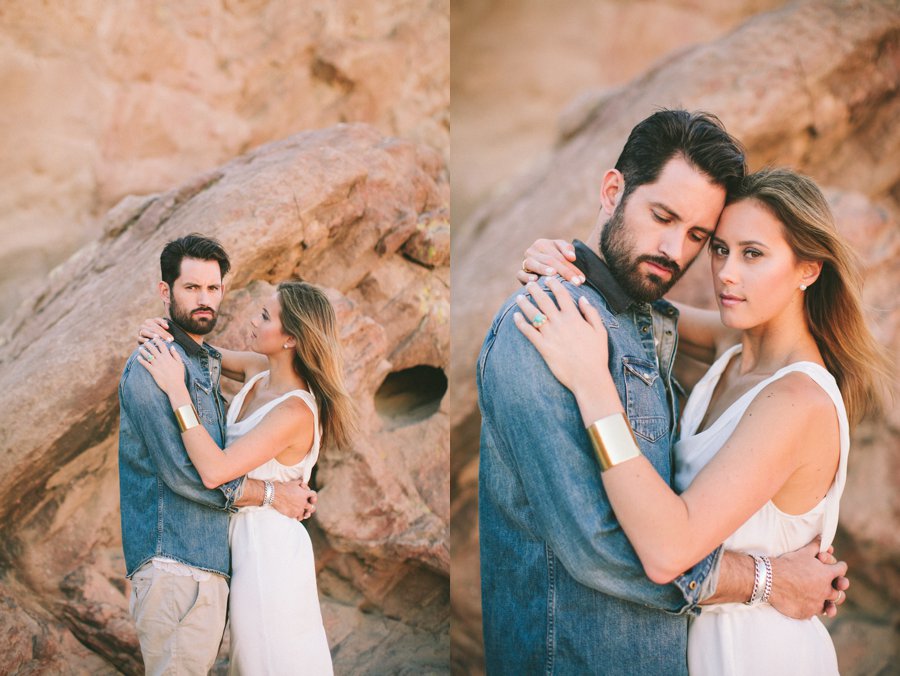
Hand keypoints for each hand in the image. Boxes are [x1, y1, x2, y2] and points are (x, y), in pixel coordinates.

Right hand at [137, 317, 173, 344]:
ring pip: (146, 332)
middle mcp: (144, 325)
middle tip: (169, 340)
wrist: (147, 339)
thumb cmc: (157, 332)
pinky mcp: (138, 338)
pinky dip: (143, 339)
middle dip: (163, 334)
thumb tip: (167, 327)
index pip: (158, 321)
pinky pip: (140, 338)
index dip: (163, 324)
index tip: (168, 328)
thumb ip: (163, 323)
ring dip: (152, 334)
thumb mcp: (160, 326)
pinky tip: (148, 340)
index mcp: (150, 321)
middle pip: (154, 328)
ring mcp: (140, 331)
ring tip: (158, 337)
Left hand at [137, 337, 185, 395]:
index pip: (162, 345)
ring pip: (148, 355)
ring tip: (140, 348)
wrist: (175, 386)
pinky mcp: (153, 371)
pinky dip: (141, 360)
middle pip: (153, 349)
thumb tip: (172, 347)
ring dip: (143, 351)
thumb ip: (176, 354)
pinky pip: (145, 364)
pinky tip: (138, 358)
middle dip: (148, 344)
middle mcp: (161, 359)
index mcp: (168, 356)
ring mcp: (156, 365)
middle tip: (145, 342)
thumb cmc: (179, 375)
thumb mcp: (180, 363)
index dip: (158, 341)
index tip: (155, 339)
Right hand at [272, 480, 316, 519]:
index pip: (314, 495)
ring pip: (306, 514)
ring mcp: (298, 509)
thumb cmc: (283, 487)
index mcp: (305, 494)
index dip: (312, 496)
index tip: (310, 498)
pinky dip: (298, 516)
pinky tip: (296, 515)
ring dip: (304, 513)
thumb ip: (301, 484)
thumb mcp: (294, 483)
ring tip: (302, 513)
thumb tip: (304, 484)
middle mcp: (303, 502)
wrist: (274, 494)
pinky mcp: (293, 514)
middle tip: (307, 507)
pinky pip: (299, 518)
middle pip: (312, 507)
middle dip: (310, 507)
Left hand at [513, 277, 609, 393]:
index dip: (554, 284)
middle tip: (529, 283)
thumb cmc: (597, 355)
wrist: (589, 377)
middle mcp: (560, 323)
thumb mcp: (600, 331)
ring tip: (519, 297)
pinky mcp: (543, 347)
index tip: (549, 279)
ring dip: (525, 303)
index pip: (562, 294)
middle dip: (535, 290)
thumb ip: (591, 313)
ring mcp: (550, 335)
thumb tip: (582, 298)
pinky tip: (515, 316)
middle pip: (544, 300)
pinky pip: (528, 332)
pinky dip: (520, 323)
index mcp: (574, 317)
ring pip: (533, 314)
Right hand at [516, 238, 584, 285]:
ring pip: (534, 265)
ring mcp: (525, 261)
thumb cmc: (555, 257)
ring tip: (554, 274)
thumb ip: (568, 250)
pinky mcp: (520, 272)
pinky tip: (535, 280)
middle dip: (564, 272)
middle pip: (550, 261)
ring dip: (544, 270)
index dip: (571, 268)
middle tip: (576, 283)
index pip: (559, 256)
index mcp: (542, 243)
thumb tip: (571, 258)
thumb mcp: (562, 249)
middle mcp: (532, 251)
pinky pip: (520, 274)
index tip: (582, 279)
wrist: (541, 263)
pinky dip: (526, 277)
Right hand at [769, 539, 847, 619]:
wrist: (771, 580)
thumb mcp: (803, 552)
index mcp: (827, 574)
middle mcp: (825, 590)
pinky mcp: (807, 612)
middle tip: (835, 587)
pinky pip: (815, 612)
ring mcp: (817, 603)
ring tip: (828, 606)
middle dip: (838, 589)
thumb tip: (822, 537)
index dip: (840, 567)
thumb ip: (816, 546)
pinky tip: (810, 607)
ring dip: (830, 604)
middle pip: (840, 592)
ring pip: (830, 606)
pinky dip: (813, 609)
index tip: (839, 567)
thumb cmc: (787, 564)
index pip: (841, 569)